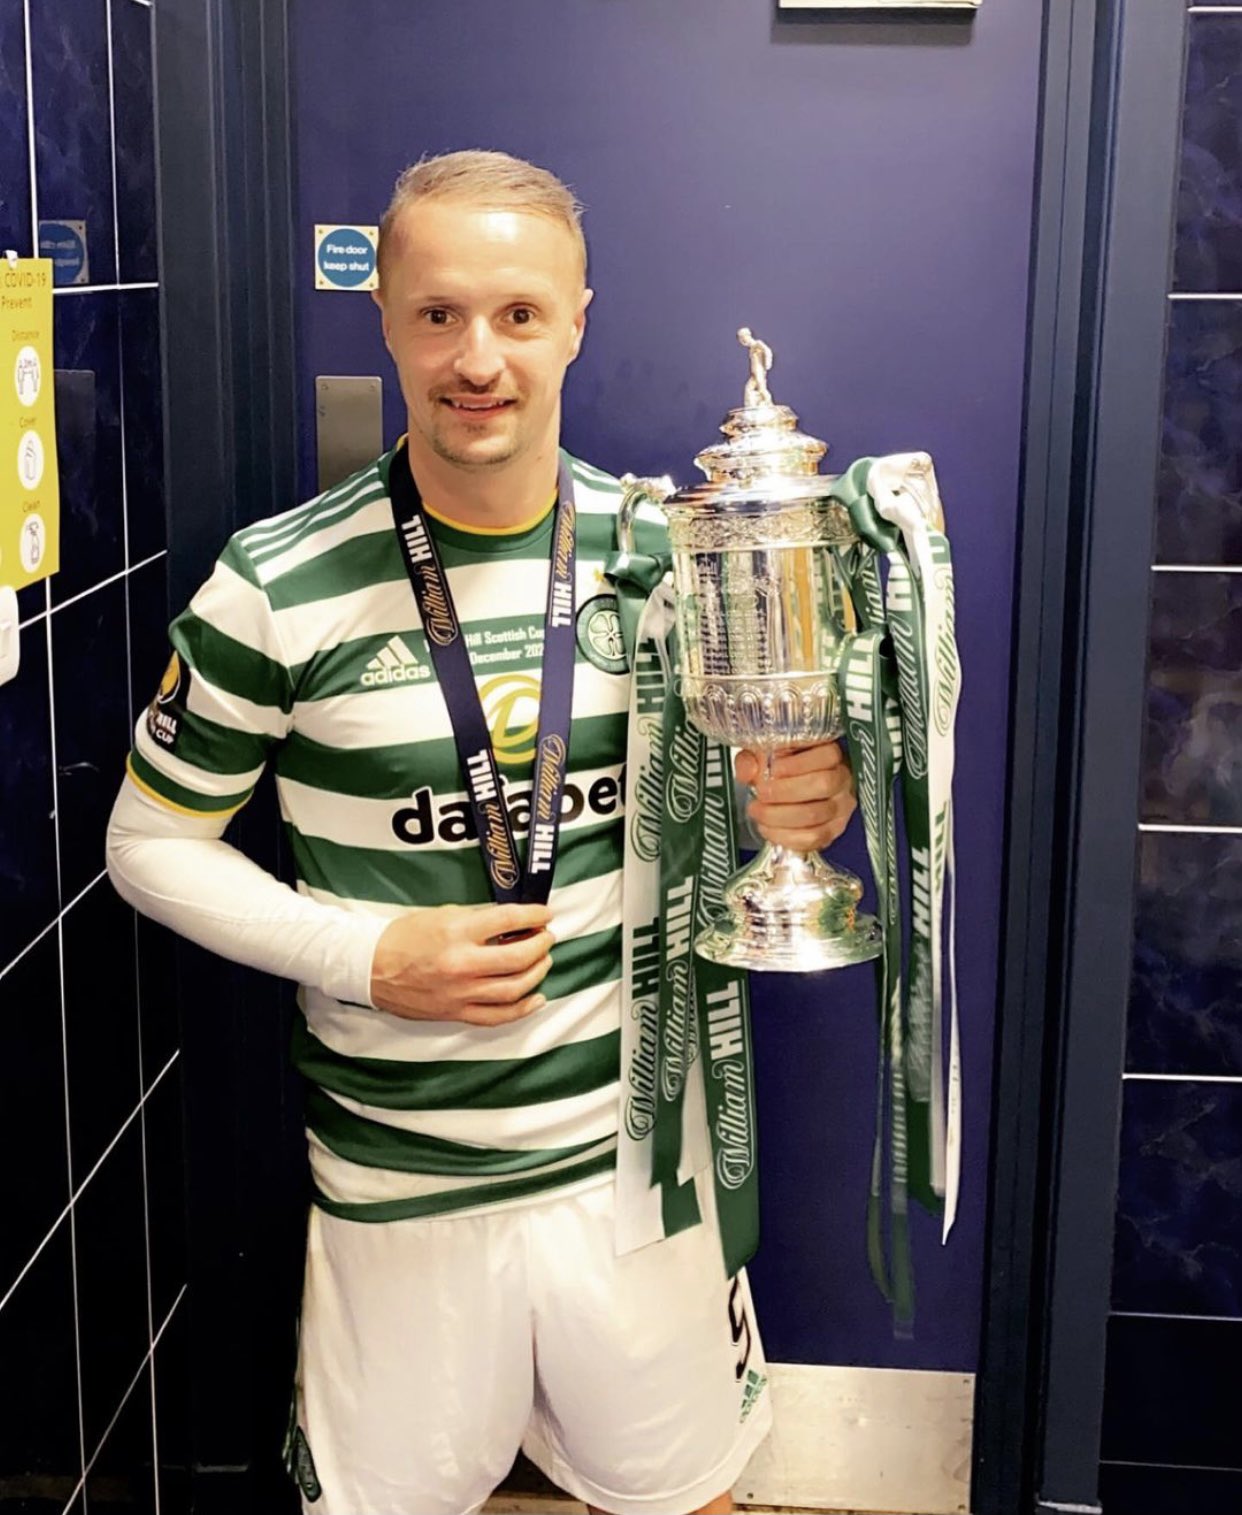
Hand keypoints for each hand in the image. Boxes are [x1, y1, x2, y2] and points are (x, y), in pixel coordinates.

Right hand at [370, 902, 553, 1024]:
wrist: (370, 967)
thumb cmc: (405, 936)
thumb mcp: (442, 914)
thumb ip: (478, 920)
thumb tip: (513, 923)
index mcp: (457, 932)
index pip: (509, 920)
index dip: (534, 915)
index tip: (545, 913)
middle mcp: (462, 964)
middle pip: (519, 957)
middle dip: (541, 945)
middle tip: (547, 937)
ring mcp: (460, 993)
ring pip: (515, 988)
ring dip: (537, 973)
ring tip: (543, 961)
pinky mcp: (456, 1013)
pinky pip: (498, 1016)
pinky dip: (523, 1008)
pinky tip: (537, 997)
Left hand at [734, 742, 855, 851]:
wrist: (788, 792)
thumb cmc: (779, 769)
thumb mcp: (761, 757)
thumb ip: (751, 760)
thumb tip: (748, 771)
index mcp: (829, 754)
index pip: (827, 755)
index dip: (799, 764)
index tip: (774, 769)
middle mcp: (841, 779)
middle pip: (822, 785)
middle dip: (785, 792)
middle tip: (761, 793)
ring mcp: (840, 806)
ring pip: (815, 815)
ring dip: (779, 816)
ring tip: (757, 811)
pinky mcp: (832, 830)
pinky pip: (812, 838)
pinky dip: (785, 836)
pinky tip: (767, 828)